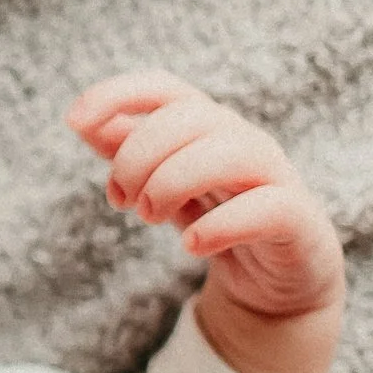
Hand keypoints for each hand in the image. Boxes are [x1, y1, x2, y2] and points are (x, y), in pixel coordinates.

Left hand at [70, 72, 343, 372]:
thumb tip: (84, 122)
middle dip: (139, 155)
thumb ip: (127, 153)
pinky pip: (269, 207)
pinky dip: (223, 224)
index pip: (165, 87)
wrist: (277, 285)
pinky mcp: (299, 221)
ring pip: (232, 152)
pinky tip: (191, 244)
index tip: (74, 122)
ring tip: (149, 216)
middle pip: (190, 118)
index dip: (118, 94)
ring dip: (175, 181)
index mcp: (207, 127)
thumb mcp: (163, 185)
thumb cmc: (218, 219)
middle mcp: (244, 141)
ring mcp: (276, 177)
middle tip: (121, 200)